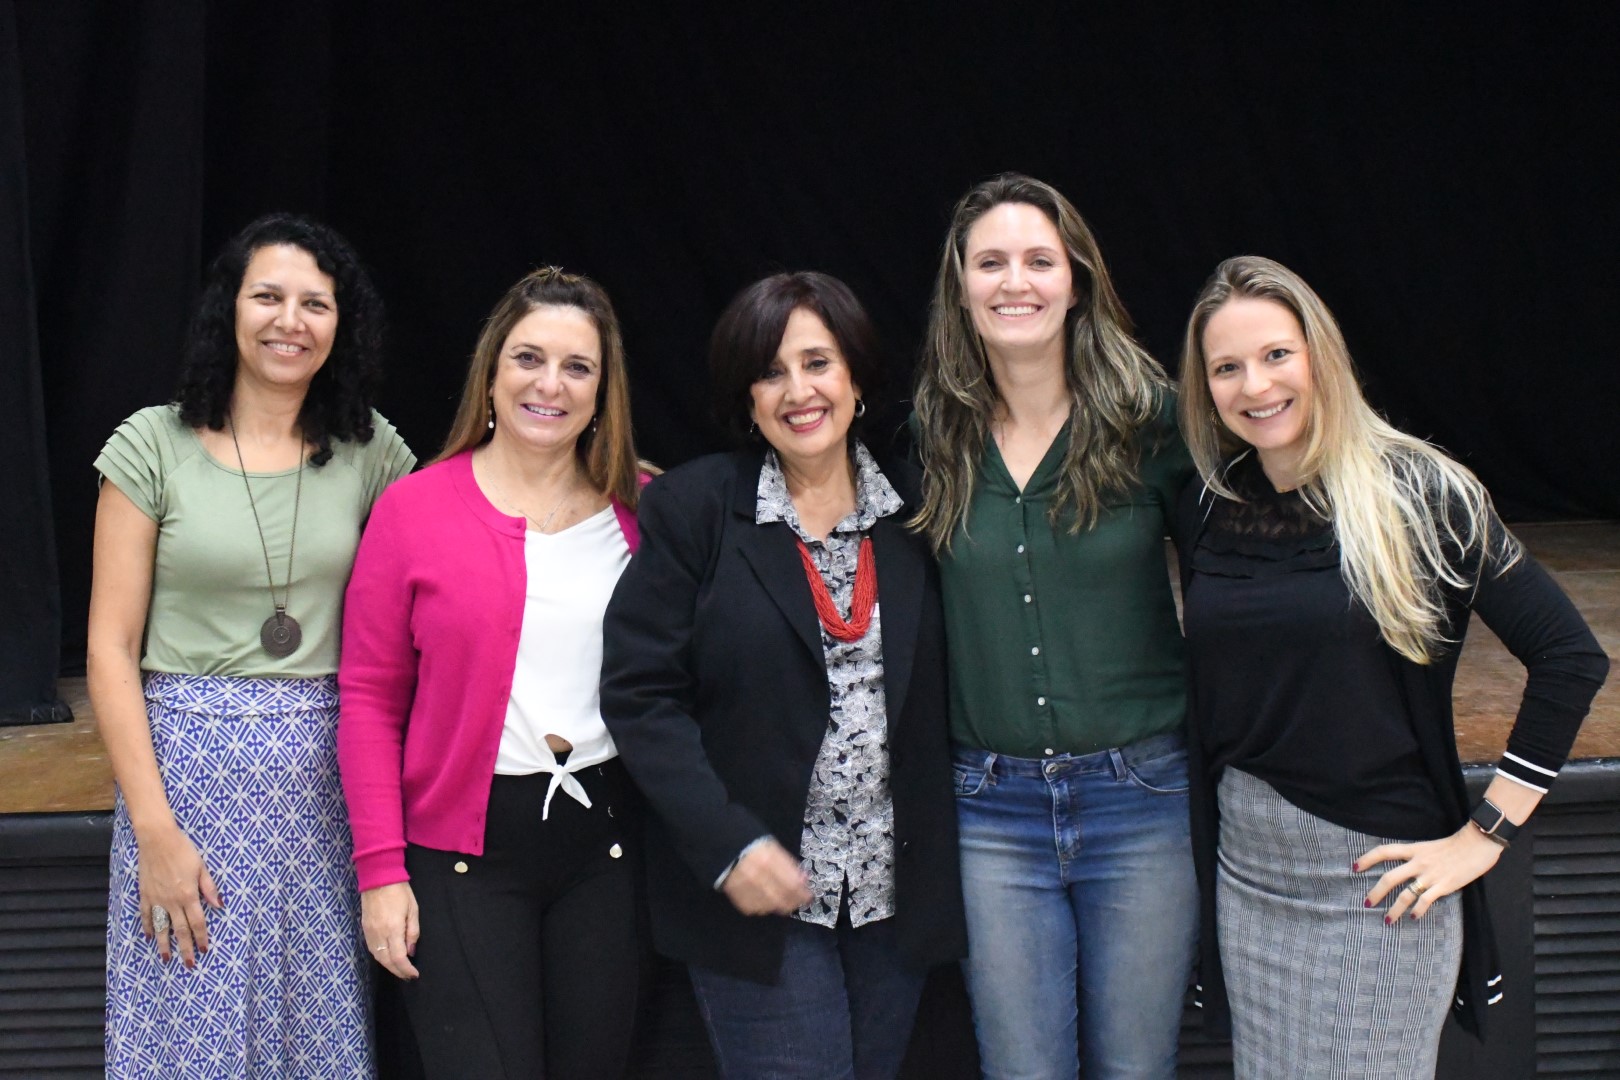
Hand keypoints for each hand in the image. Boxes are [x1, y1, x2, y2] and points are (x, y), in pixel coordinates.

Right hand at [136, 823, 222, 967]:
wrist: (157, 840)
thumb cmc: (183, 850)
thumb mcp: (202, 867)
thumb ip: (210, 888)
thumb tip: (219, 906)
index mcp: (188, 895)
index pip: (197, 922)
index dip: (201, 937)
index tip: (204, 950)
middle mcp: (172, 901)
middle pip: (180, 930)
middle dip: (185, 948)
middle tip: (188, 964)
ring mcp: (156, 899)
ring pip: (161, 927)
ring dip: (164, 944)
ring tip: (166, 958)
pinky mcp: (145, 894)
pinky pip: (146, 915)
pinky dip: (148, 927)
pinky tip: (150, 937)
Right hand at [361, 882, 420, 978]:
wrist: (378, 878)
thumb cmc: (400, 892)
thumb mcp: (413, 910)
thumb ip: (413, 932)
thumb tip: (411, 952)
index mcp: (393, 929)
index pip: (399, 958)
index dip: (406, 969)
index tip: (414, 974)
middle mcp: (379, 934)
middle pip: (386, 961)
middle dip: (398, 971)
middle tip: (407, 976)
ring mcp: (369, 932)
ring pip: (377, 957)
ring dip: (388, 966)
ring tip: (399, 970)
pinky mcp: (364, 929)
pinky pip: (371, 949)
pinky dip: (380, 957)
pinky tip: (387, 958)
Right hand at [721, 839, 811, 915]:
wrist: (717, 845)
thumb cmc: (748, 842)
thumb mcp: (771, 846)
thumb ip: (788, 863)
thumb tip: (804, 879)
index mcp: (769, 861)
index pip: (793, 885)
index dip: (803, 893)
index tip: (808, 896)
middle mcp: (759, 878)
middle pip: (783, 900)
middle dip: (794, 902)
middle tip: (798, 901)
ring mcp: (747, 890)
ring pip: (771, 907)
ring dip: (779, 905)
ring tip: (782, 899)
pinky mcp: (737, 898)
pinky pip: (756, 910)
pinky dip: (763, 907)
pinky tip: (765, 900)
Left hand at [1355, 823, 1504, 921]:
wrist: (1478, 843)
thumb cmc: (1457, 844)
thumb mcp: (1430, 846)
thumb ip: (1417, 856)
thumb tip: (1406, 867)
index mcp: (1414, 849)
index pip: (1384, 851)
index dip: (1367, 859)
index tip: (1354, 868)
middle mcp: (1418, 862)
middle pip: (1389, 878)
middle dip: (1376, 892)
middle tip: (1367, 903)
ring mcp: (1430, 875)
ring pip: (1404, 894)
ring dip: (1394, 909)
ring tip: (1387, 920)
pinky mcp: (1444, 886)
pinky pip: (1425, 900)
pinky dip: (1417, 910)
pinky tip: (1413, 917)